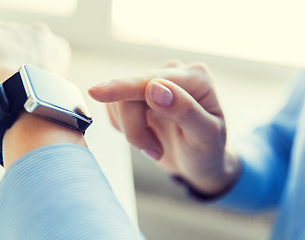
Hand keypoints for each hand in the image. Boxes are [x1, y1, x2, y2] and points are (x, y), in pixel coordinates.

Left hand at [0, 18, 85, 168]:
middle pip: (23, 43)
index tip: (27, 80)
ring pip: (2, 41)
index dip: (34, 66)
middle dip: (17, 57)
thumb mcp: (56, 95)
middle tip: (10, 80)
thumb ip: (48, 87)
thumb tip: (40, 103)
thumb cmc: (42, 107)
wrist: (24, 99)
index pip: (45, 52)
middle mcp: (39, 33)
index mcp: (59, 48)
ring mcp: (14, 30)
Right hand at [88, 61, 239, 194]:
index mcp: (195, 78)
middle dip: (135, 127)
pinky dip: (124, 128)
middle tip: (154, 151)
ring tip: (154, 147)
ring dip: (131, 131)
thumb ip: (184, 110)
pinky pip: (115, 108)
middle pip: (131, 92)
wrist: (197, 163)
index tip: (96, 92)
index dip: (123, 87)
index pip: (152, 79)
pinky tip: (144, 136)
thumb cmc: (207, 151)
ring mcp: (153, 84)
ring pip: (119, 102)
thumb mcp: (206, 136)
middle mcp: (173, 74)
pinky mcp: (137, 97)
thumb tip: (154, 88)